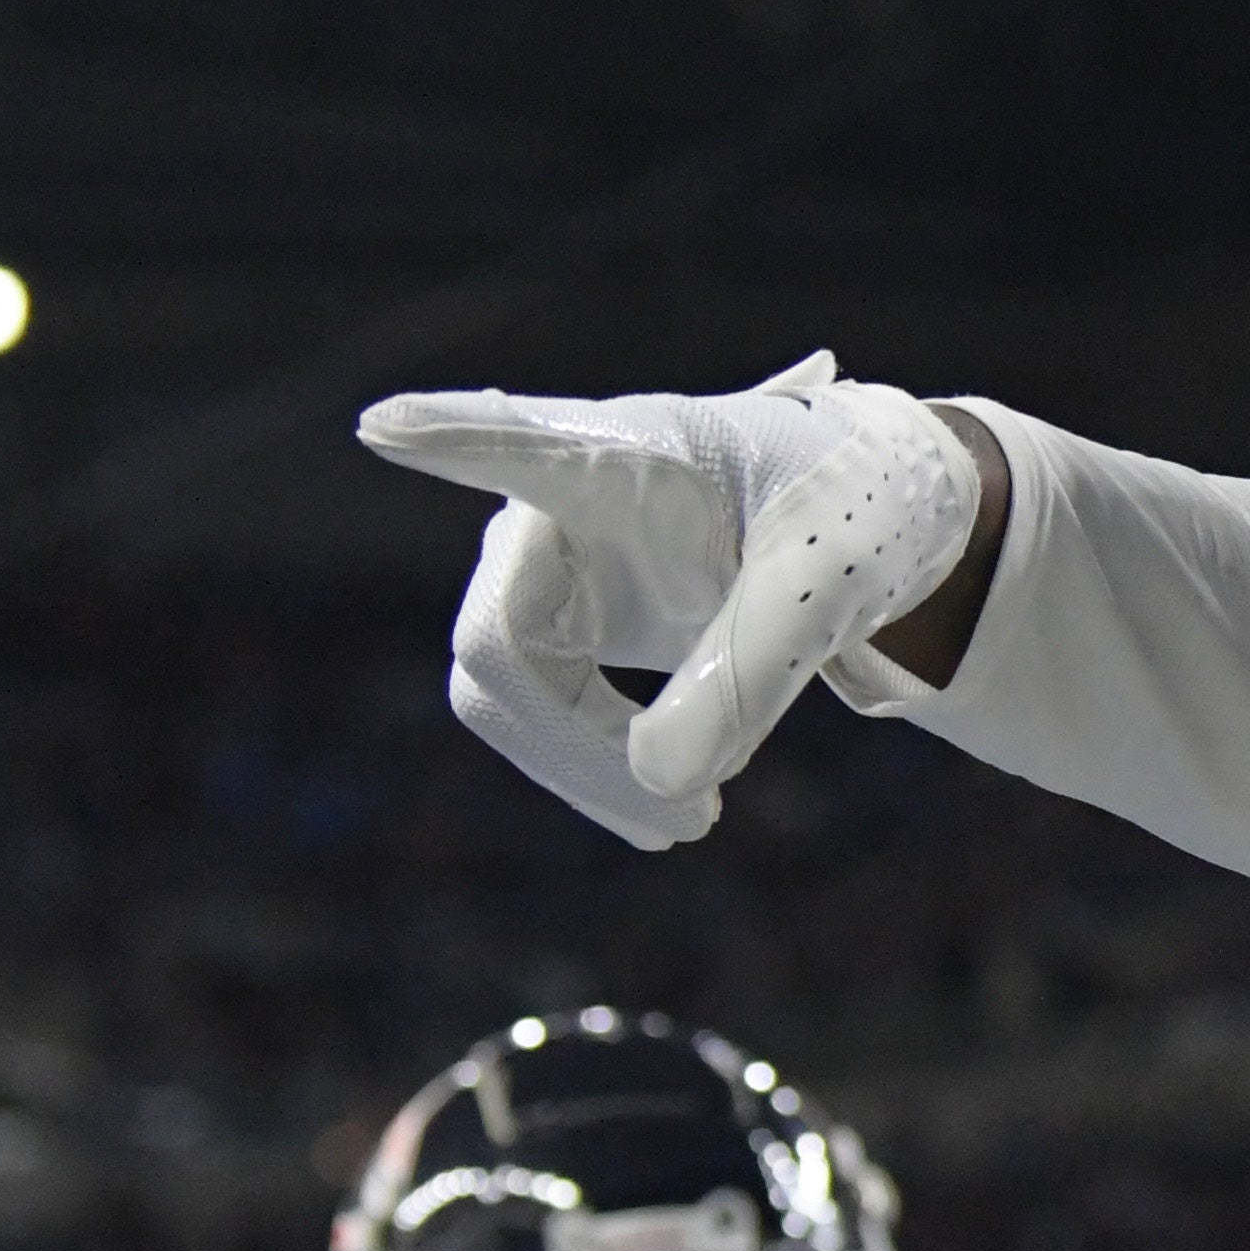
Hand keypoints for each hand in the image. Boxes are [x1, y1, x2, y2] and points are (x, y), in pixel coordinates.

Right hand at [358, 358, 999, 849]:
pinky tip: (669, 811)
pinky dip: (596, 774)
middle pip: (497, 646)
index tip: (383, 425)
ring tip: (694, 825)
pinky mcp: (560, 622)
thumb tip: (657, 778)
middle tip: (692, 824)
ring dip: (586, 775)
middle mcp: (556, 504)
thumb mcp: (824, 589)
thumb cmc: (847, 510)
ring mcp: (546, 565)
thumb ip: (747, 673)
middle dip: (575, 750)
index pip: (521, 445)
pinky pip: (537, 716)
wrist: (865, 517)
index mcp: (623, 456)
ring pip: (504, 698)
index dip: (448, 440)